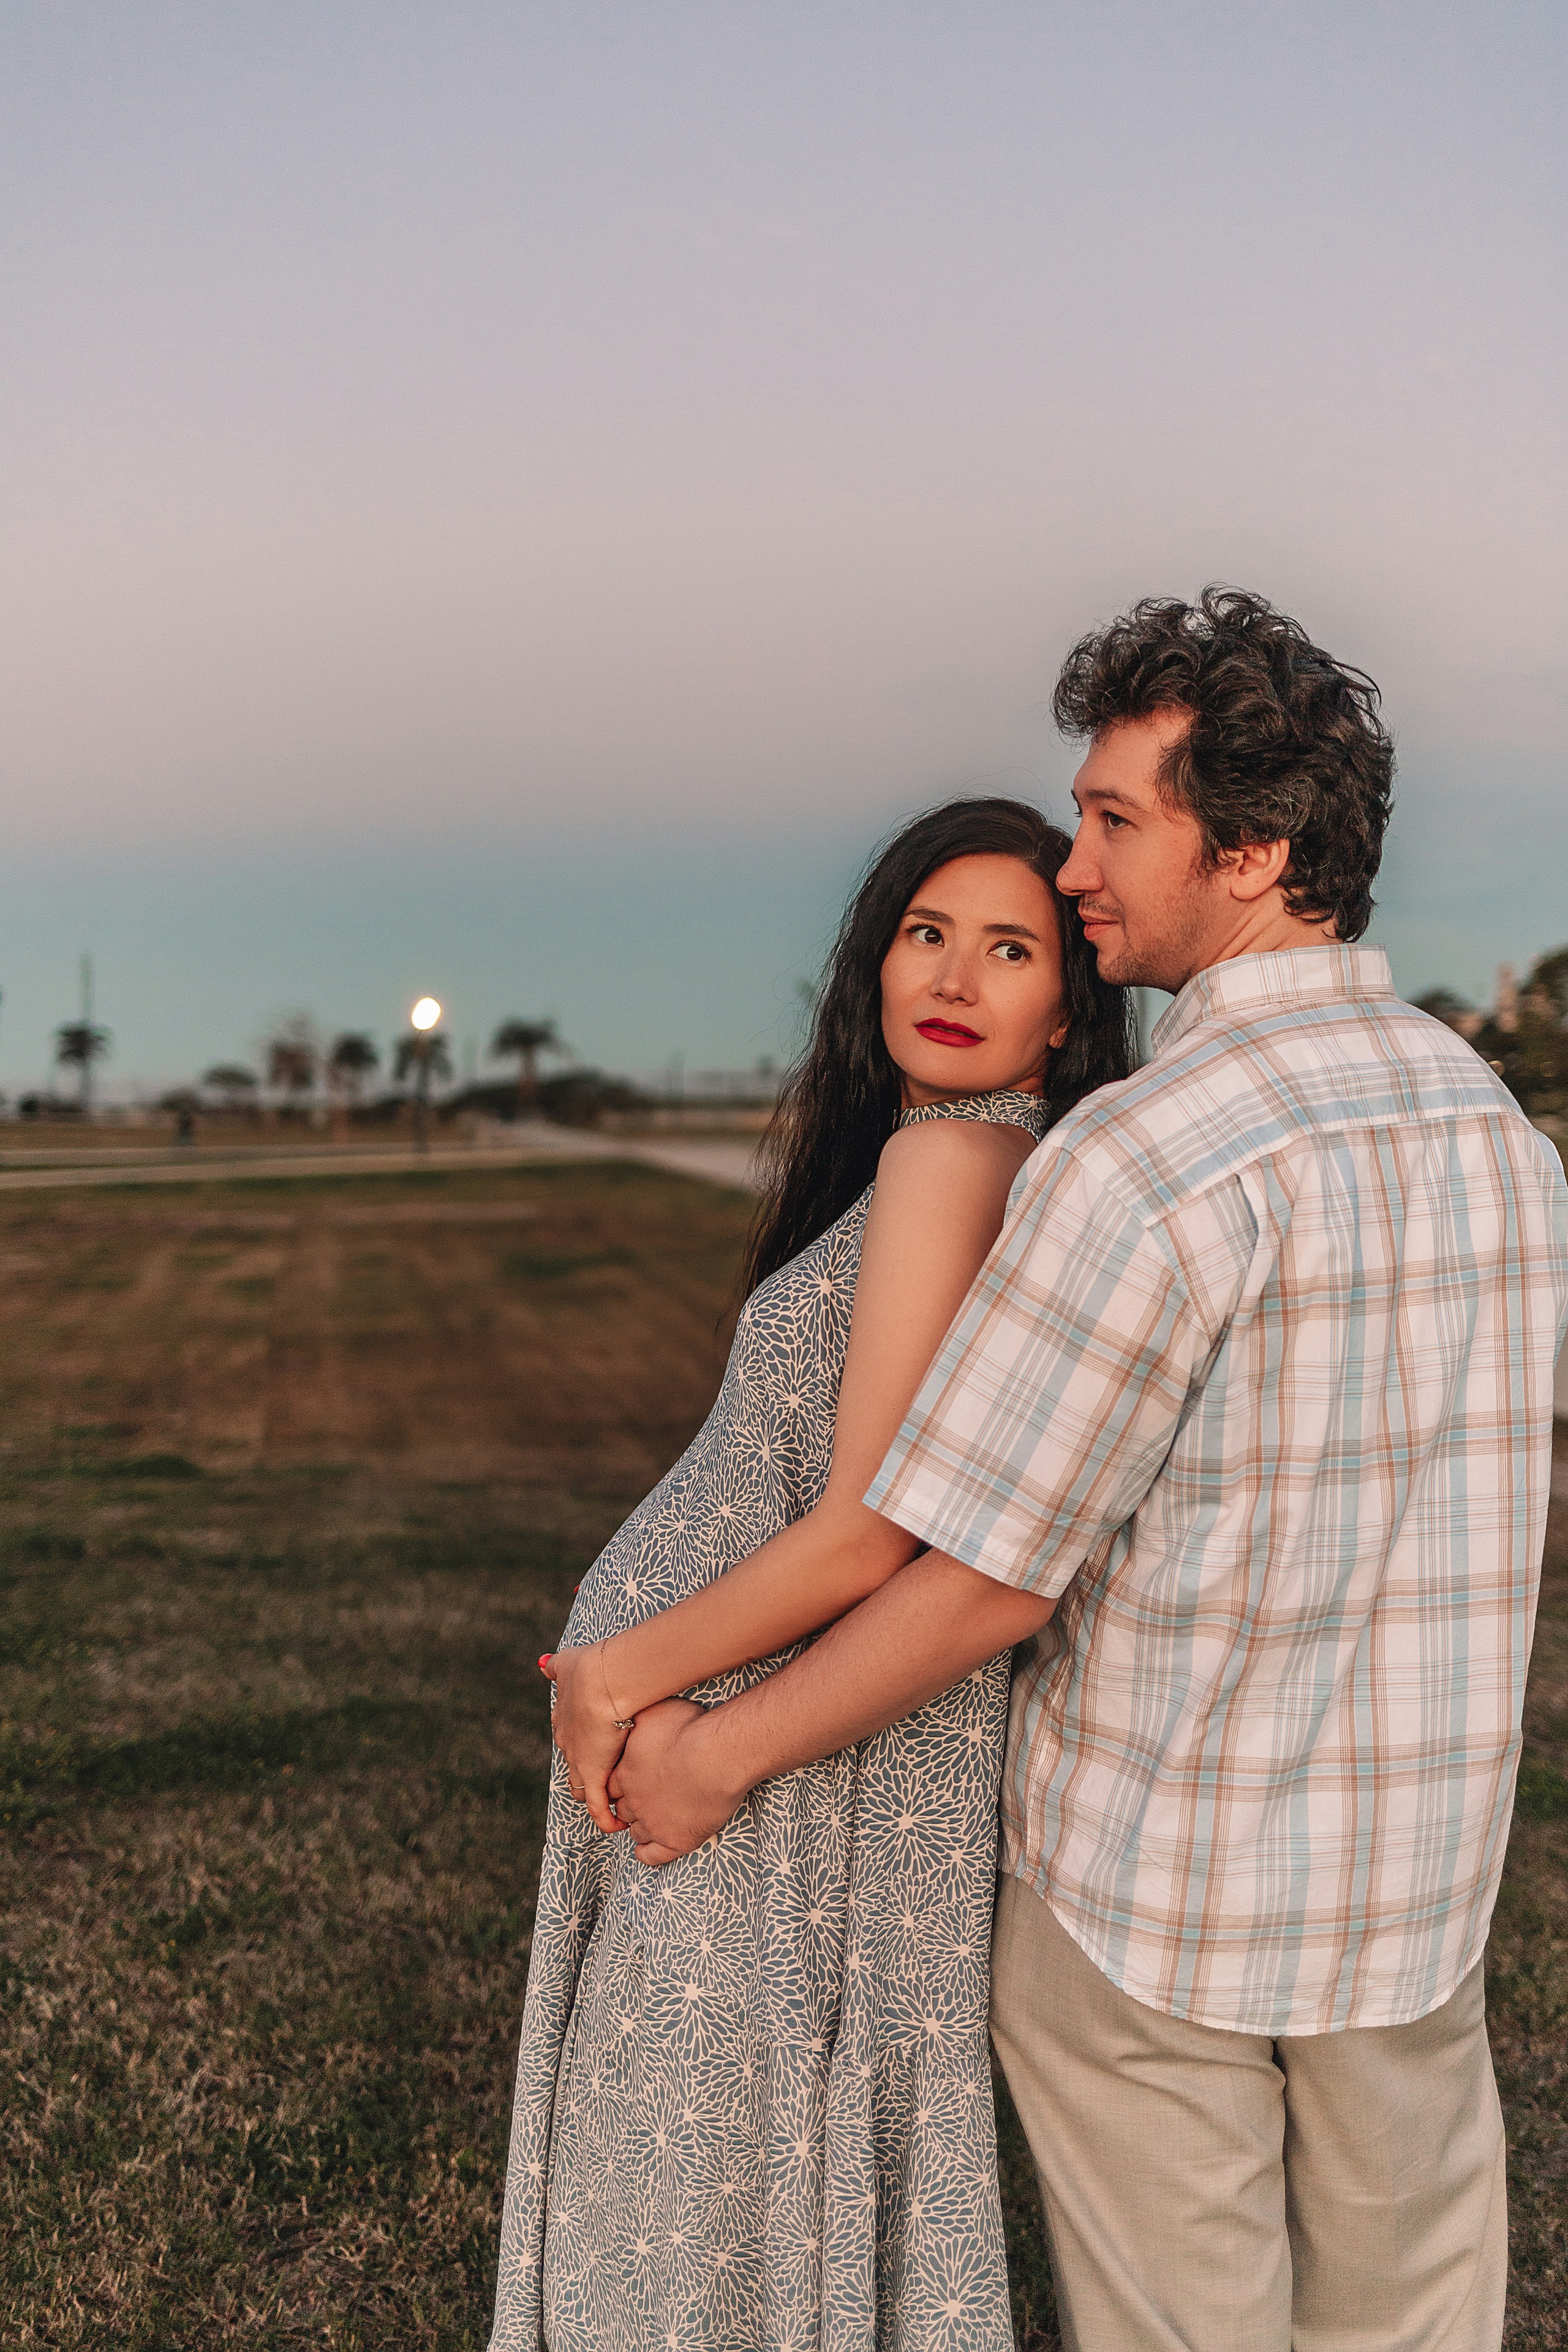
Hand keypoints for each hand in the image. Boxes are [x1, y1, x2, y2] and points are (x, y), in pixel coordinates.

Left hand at [540, 1644, 631, 1834]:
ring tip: (608, 1802)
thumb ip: (555, 1665)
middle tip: (602, 1776)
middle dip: (584, 1771)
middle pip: (570, 1765)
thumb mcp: (568, 1662)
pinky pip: (597, 1806)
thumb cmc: (591, 1667)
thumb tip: (542, 1662)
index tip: (594, 1743)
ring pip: (579, 1788)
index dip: (580, 1742)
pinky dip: (604, 1818)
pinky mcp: (593, 1775)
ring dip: (593, 1796)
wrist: (601, 1682)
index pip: (568, 1737)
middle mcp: (566, 1743)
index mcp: (563, 1719)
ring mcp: (578, 1761)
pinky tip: (615, 1826)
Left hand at [608, 1698, 747, 1863]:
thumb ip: (638, 1716)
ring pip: (635, 1831)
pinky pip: (651, 1856)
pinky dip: (646, 1855)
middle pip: (622, 1808)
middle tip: (640, 1800)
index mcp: (626, 1771)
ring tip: (648, 1823)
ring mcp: (653, 1822)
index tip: (628, 1782)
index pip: (611, 1785)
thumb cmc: (691, 1728)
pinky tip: (646, 1851)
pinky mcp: (674, 1841)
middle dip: (628, 1805)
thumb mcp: (656, 1711)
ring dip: (638, 1828)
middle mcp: (634, 1799)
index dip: (619, 1784)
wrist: (717, 1755)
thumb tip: (627, 1714)